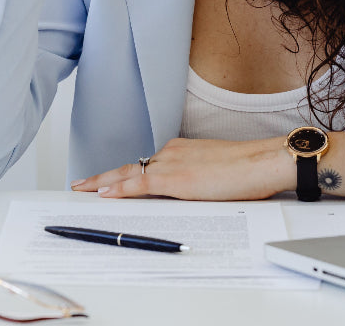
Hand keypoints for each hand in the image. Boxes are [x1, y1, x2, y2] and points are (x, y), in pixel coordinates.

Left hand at [70, 137, 295, 200]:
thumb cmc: (250, 169)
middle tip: (81, 183)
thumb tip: (190, 194)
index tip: (110, 179)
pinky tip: (104, 194)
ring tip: (83, 189)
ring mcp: (172, 164)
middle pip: (131, 166)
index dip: (125, 173)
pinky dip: (119, 188)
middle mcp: (173, 152)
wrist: (264, 162)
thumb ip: (198, 179)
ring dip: (105, 182)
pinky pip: (139, 184)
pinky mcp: (176, 178)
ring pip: (129, 173)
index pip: (147, 164)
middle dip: (104, 176)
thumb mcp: (218, 172)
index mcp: (184, 150)